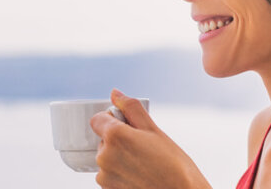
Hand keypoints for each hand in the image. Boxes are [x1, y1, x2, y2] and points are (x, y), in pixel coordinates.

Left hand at [89, 89, 211, 188]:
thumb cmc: (173, 165)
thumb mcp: (154, 130)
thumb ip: (131, 108)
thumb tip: (115, 93)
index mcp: (115, 136)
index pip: (97, 119)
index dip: (113, 120)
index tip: (129, 127)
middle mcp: (104, 156)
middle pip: (104, 140)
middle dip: (119, 141)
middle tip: (144, 149)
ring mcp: (104, 176)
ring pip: (107, 159)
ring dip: (120, 159)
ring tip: (144, 165)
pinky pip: (110, 175)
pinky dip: (121, 174)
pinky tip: (140, 177)